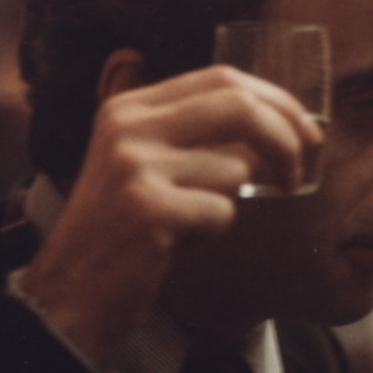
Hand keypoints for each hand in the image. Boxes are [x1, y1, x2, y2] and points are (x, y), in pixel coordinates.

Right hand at [14, 62, 321, 364]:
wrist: (67, 294)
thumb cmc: (119, 230)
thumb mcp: (140, 162)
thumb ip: (190, 132)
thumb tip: (274, 118)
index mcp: (129, 107)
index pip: (221, 78)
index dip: (275, 99)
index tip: (305, 129)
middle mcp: (129, 126)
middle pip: (239, 105)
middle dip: (285, 136)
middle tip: (298, 171)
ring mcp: (136, 165)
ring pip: (235, 169)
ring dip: (227, 204)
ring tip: (187, 223)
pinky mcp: (148, 209)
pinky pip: (221, 212)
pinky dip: (210, 234)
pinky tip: (175, 244)